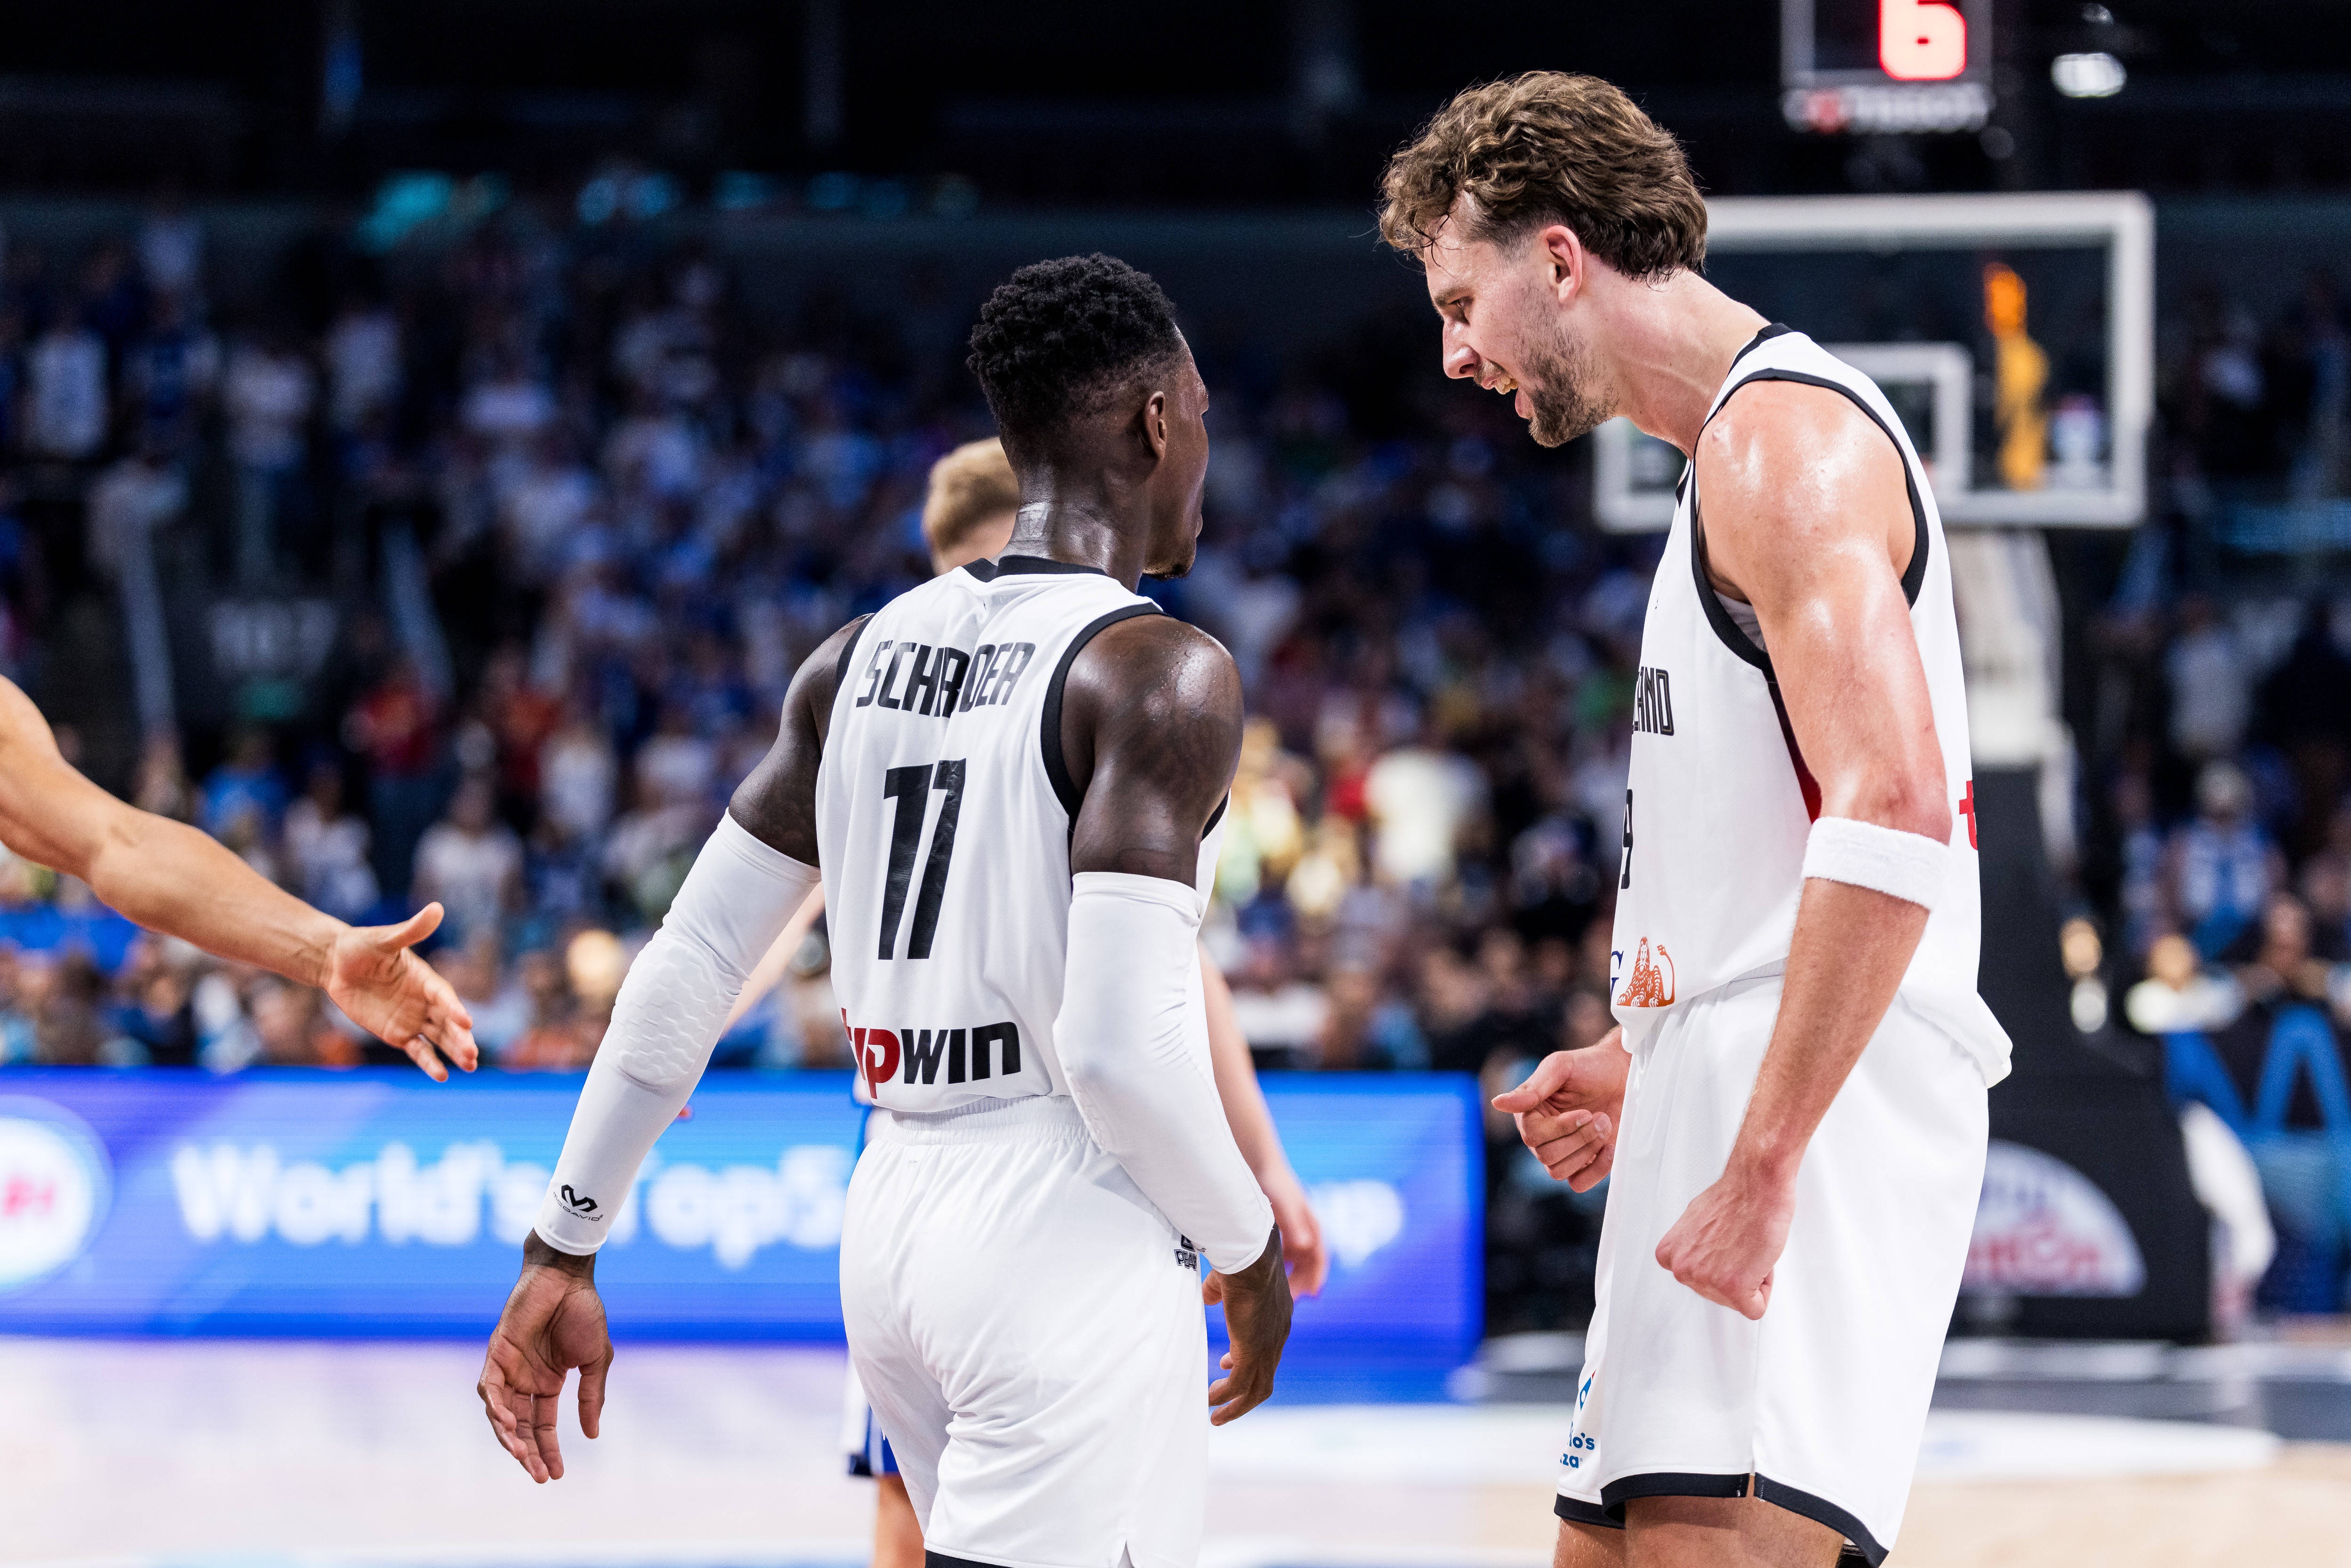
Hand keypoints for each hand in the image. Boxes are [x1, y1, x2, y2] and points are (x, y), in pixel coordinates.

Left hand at [324, 902, 478, 1080]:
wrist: (336, 964)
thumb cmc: (360, 946)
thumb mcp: (384, 939)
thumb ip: (411, 931)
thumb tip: (437, 908)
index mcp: (425, 978)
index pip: (444, 996)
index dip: (454, 1008)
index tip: (466, 1022)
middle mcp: (424, 1000)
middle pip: (447, 1022)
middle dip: (460, 1038)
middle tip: (472, 1053)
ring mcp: (413, 1018)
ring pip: (439, 1038)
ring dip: (454, 1051)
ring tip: (470, 1066)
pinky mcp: (397, 1034)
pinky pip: (418, 1050)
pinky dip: (429, 1062)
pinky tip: (442, 1075)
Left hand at [478, 1233, 614, 1481]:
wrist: (567, 1278)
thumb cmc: (583, 1312)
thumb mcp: (596, 1360)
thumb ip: (591, 1396)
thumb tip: (593, 1435)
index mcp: (548, 1382)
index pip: (544, 1425)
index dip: (548, 1450)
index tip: (557, 1474)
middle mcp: (525, 1380)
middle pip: (522, 1427)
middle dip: (528, 1453)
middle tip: (539, 1476)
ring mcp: (509, 1368)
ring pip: (500, 1413)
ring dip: (510, 1437)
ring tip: (523, 1456)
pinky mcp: (497, 1354)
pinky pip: (489, 1388)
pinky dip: (496, 1408)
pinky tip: (509, 1424)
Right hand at [1201, 1223, 1291, 1424]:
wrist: (1251, 1258)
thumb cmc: (1239, 1261)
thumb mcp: (1227, 1280)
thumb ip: (1218, 1291)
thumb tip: (1209, 1297)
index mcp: (1277, 1316)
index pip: (1266, 1349)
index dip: (1246, 1361)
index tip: (1225, 1364)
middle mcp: (1277, 1334)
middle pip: (1265, 1375)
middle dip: (1244, 1393)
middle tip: (1223, 1402)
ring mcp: (1268, 1345)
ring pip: (1257, 1388)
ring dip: (1237, 1405)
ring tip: (1217, 1415)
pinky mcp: (1253, 1351)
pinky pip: (1240, 1385)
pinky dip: (1227, 1398)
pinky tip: (1211, 1401)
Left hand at [1259, 1168, 1327, 1297]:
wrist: (1258, 1160)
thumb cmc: (1272, 1181)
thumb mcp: (1284, 1204)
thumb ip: (1294, 1225)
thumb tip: (1305, 1246)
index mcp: (1310, 1225)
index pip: (1319, 1257)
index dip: (1317, 1276)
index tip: (1313, 1294)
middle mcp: (1304, 1228)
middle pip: (1307, 1262)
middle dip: (1302, 1281)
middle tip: (1291, 1300)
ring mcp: (1291, 1228)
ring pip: (1295, 1259)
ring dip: (1290, 1275)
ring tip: (1278, 1292)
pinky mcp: (1277, 1227)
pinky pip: (1281, 1252)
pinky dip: (1277, 1265)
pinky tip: (1260, 1273)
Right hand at [1491, 1029, 1628, 1190]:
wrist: (1622, 1075)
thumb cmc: (1589, 1067)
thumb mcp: (1560, 1067)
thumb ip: (1532, 1088)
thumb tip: (1498, 1103)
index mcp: (1530, 1114)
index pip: (1532, 1136)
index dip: (1560, 1129)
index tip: (1585, 1112)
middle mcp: (1541, 1136)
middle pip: (1547, 1156)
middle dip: (1580, 1138)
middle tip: (1599, 1117)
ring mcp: (1562, 1152)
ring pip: (1560, 1172)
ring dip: (1588, 1150)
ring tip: (1605, 1125)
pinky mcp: (1583, 1164)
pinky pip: (1579, 1183)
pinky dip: (1596, 1169)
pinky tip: (1609, 1147)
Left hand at [1654, 1163, 1796, 1320]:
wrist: (1756, 1185)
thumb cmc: (1734, 1198)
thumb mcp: (1693, 1223)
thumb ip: (1692, 1247)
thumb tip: (1699, 1256)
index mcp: (1669, 1255)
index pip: (1700, 1281)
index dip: (1722, 1263)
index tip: (1727, 1242)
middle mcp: (1682, 1270)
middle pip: (1719, 1293)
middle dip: (1736, 1272)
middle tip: (1741, 1244)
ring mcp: (1705, 1280)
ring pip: (1738, 1301)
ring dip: (1751, 1277)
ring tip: (1749, 1247)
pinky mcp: (1732, 1288)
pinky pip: (1755, 1308)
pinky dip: (1764, 1288)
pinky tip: (1759, 1260)